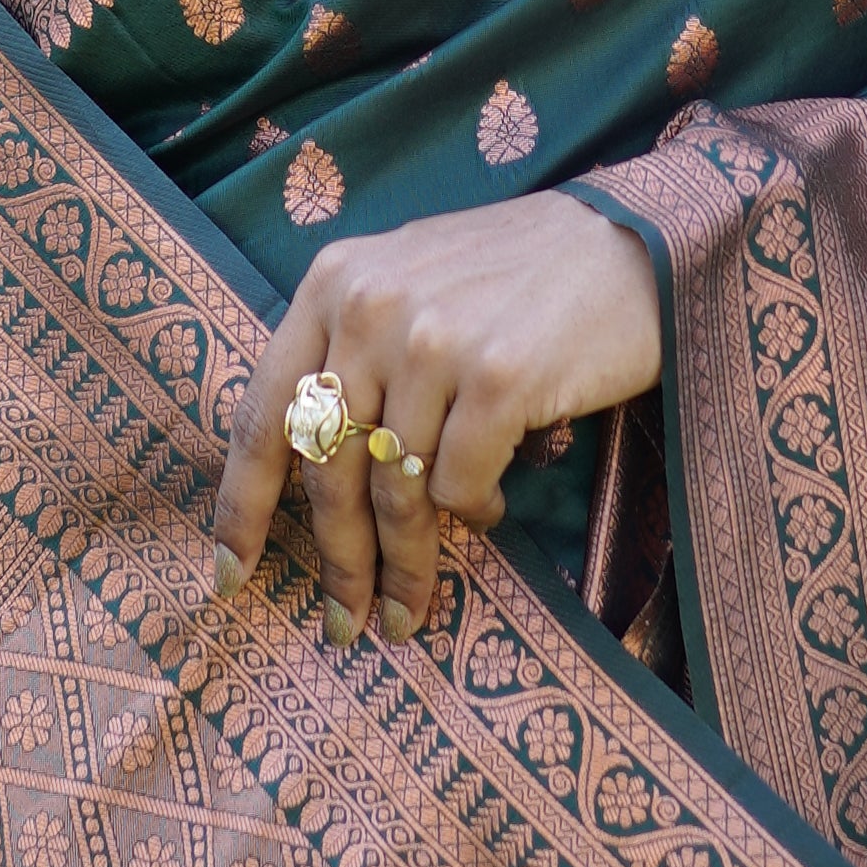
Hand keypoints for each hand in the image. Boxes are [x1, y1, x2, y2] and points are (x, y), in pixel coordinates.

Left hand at [211, 194, 660, 644]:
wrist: (636, 243)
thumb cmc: (523, 277)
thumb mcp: (414, 286)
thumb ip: (357, 352)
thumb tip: (312, 472)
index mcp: (335, 281)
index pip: (268, 411)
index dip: (242, 504)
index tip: (231, 574)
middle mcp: (370, 304)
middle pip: (328, 467)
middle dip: (337, 560)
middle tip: (346, 623)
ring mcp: (432, 339)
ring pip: (394, 491)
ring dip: (407, 561)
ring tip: (414, 604)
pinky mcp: (497, 376)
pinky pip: (460, 486)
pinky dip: (473, 512)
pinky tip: (491, 510)